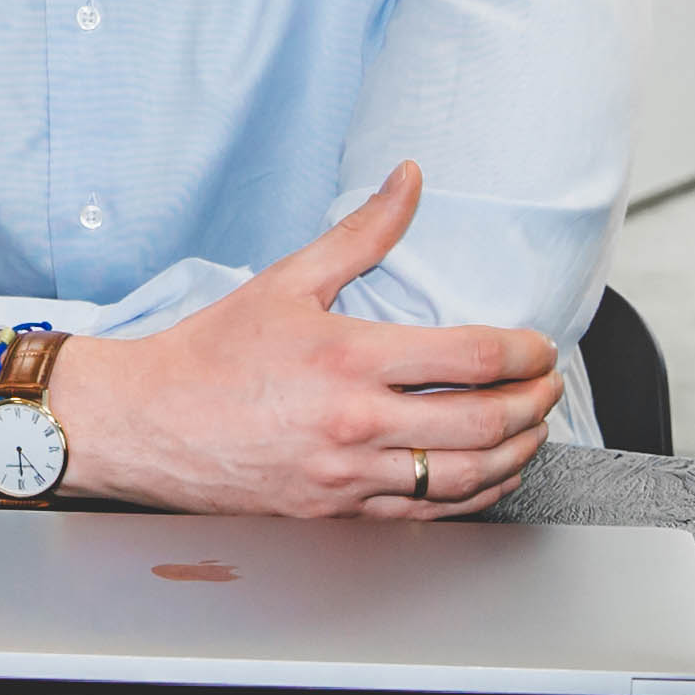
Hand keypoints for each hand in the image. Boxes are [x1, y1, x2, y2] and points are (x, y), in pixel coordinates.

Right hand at [0, 165, 562, 518]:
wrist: (147, 425)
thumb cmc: (208, 355)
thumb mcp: (286, 281)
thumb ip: (361, 233)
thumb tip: (409, 180)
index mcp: (348, 358)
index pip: (473, 359)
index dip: (524, 352)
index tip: (538, 345)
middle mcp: (355, 424)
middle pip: (484, 423)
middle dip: (534, 403)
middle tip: (548, 385)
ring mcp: (348, 478)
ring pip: (466, 477)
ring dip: (516, 453)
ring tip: (531, 428)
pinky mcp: (338, 514)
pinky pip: (427, 513)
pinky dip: (474, 495)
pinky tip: (488, 474)